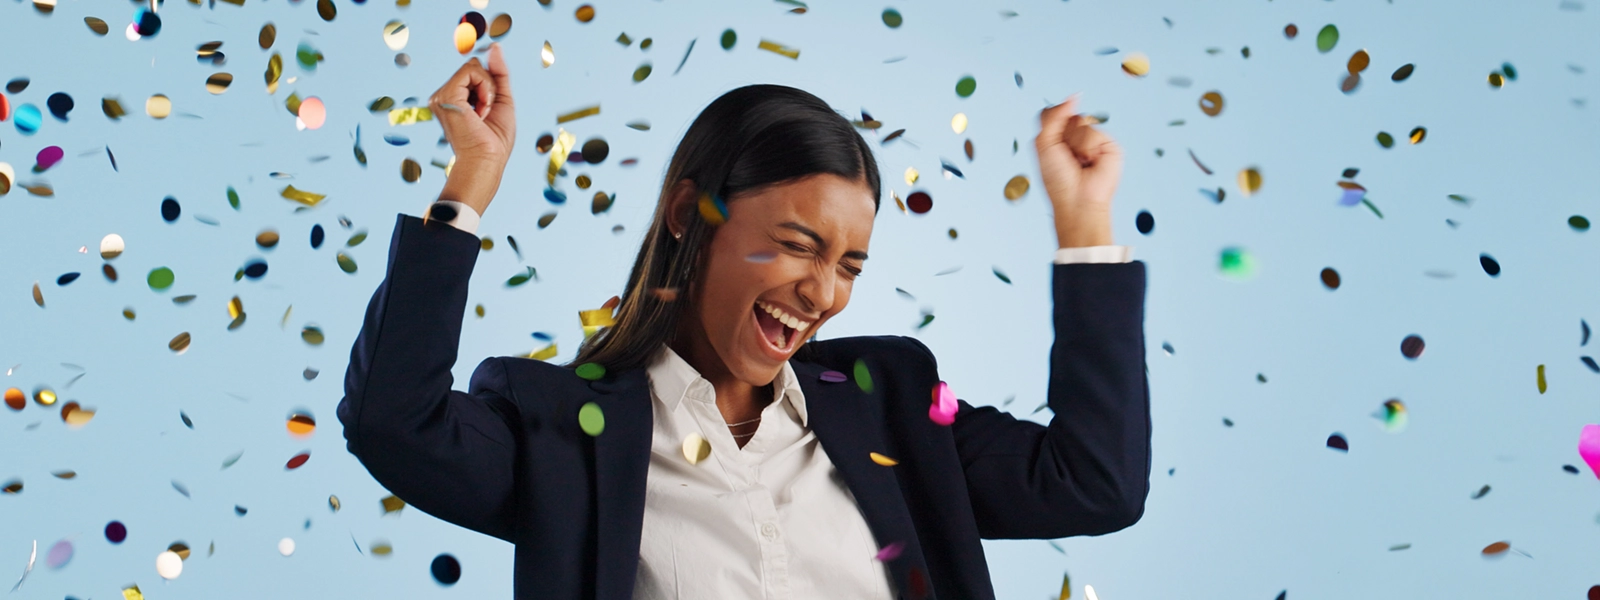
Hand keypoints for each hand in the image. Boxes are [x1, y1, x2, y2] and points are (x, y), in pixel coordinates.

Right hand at [429, 42, 516, 167]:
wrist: (487, 161)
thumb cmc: (494, 140)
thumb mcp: (501, 99)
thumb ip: (498, 73)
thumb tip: (495, 46)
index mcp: (453, 99)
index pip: (474, 72)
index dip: (489, 85)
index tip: (489, 110)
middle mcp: (442, 95)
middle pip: (474, 67)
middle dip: (489, 87)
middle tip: (486, 114)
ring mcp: (441, 95)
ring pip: (473, 67)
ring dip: (488, 90)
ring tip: (483, 114)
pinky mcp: (446, 95)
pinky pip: (472, 71)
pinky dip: (486, 90)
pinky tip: (481, 112)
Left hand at [1035, 93, 1121, 246]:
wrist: (1078, 200)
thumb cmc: (1058, 180)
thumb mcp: (1044, 144)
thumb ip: (1053, 116)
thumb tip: (1073, 96)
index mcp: (1059, 137)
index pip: (1054, 113)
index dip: (1053, 122)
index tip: (1053, 145)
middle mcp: (1077, 137)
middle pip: (1068, 115)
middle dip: (1063, 135)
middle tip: (1066, 156)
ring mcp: (1094, 141)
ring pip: (1081, 121)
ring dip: (1075, 143)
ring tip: (1079, 161)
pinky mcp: (1109, 145)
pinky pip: (1095, 132)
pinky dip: (1089, 147)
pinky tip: (1091, 161)